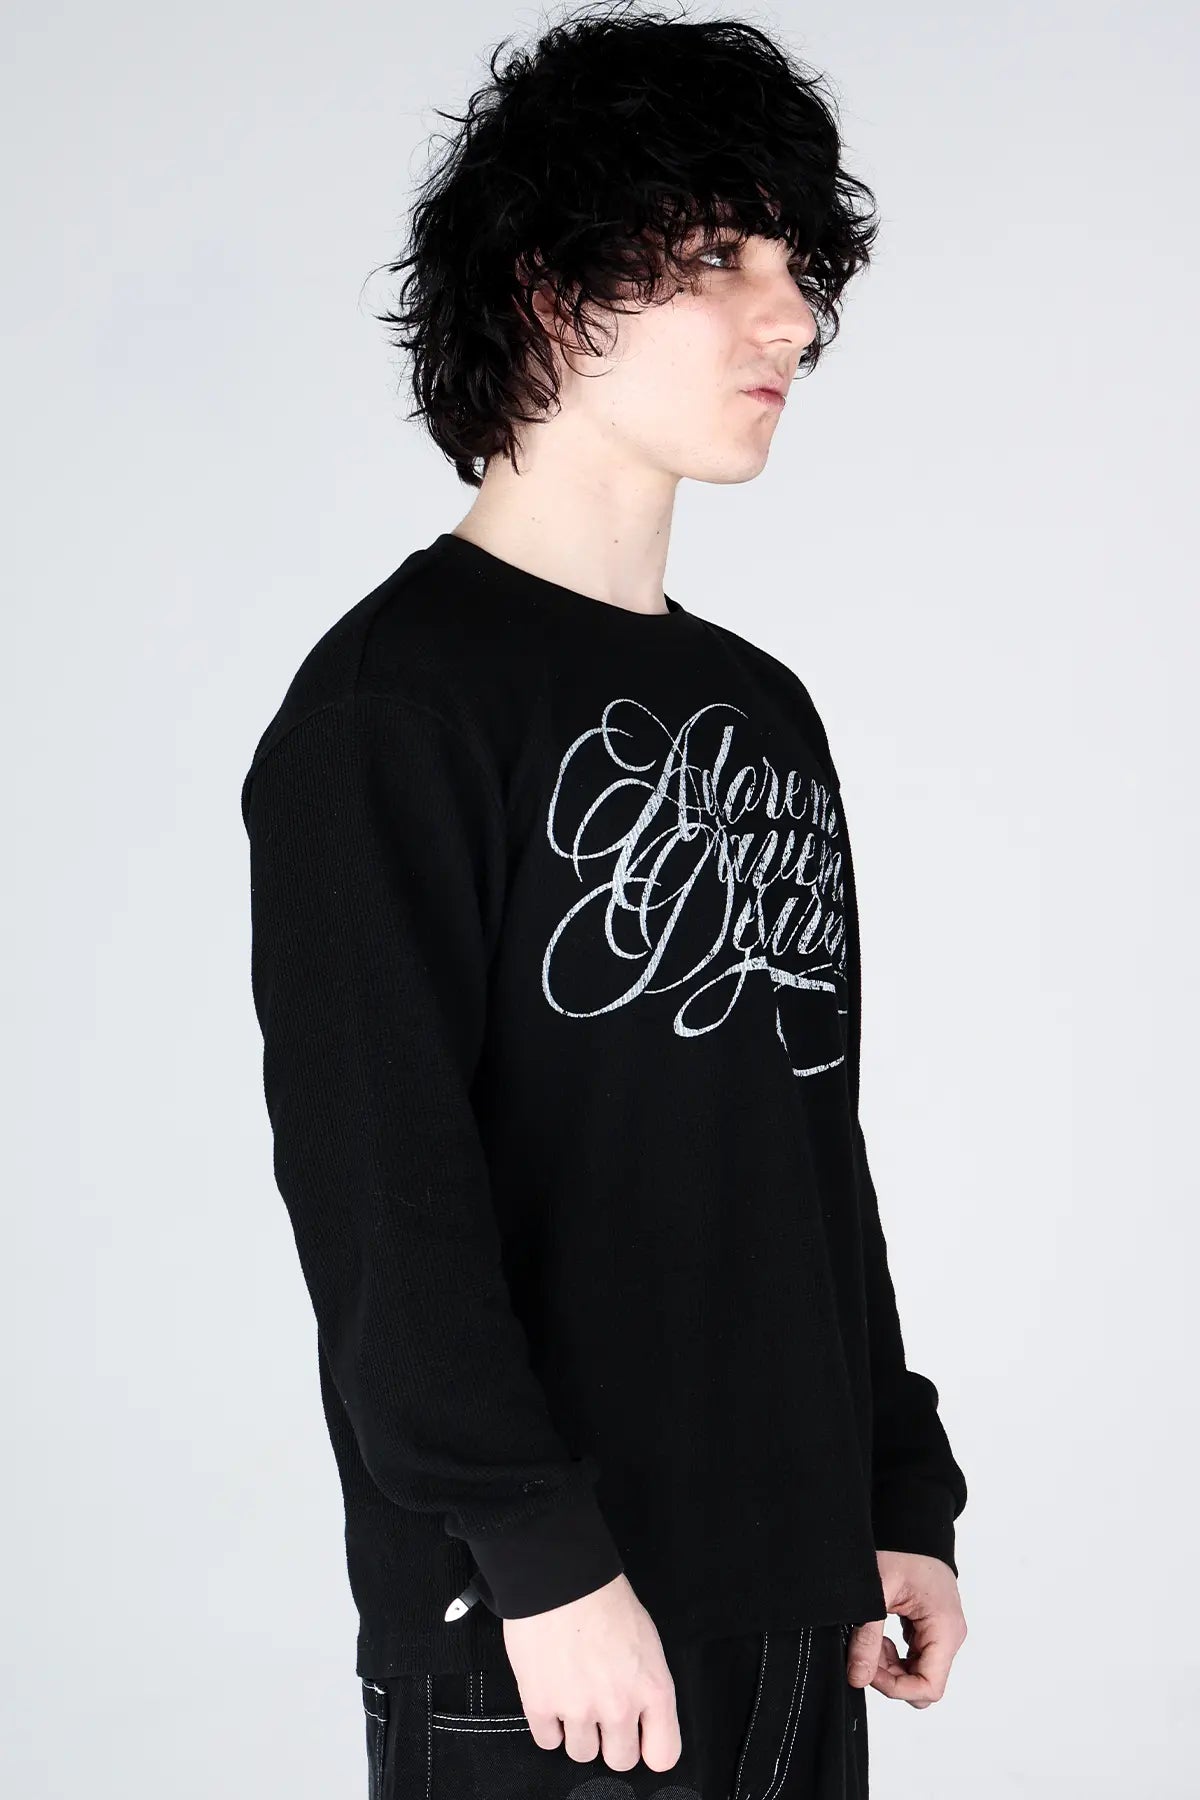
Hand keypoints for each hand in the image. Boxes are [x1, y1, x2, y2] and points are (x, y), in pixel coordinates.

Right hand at [502, 1572, 681, 1772]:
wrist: (560, 1576)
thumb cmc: (604, 1599)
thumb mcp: (647, 1641)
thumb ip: (646, 1685)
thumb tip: (641, 1714)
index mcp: (653, 1688)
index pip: (663, 1755)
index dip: (649, 1747)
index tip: (639, 1738)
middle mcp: (619, 1707)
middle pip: (620, 1760)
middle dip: (610, 1740)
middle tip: (600, 1712)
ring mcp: (579, 1710)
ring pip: (582, 1754)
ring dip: (577, 1730)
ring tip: (573, 1695)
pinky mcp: (541, 1705)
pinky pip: (547, 1741)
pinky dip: (548, 1724)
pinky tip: (551, 1696)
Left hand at [846, 1551, 967, 1707]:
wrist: (913, 1531)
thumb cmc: (903, 1551)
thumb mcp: (878, 1593)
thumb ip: (868, 1638)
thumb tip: (857, 1678)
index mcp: (945, 1630)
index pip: (928, 1687)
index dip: (896, 1688)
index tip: (868, 1670)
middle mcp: (950, 1637)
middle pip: (922, 1683)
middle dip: (890, 1676)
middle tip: (865, 1651)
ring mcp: (942, 1635)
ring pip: (916, 1673)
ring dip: (889, 1666)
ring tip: (870, 1638)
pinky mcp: (932, 1631)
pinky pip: (914, 1658)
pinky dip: (893, 1655)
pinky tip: (878, 1634)